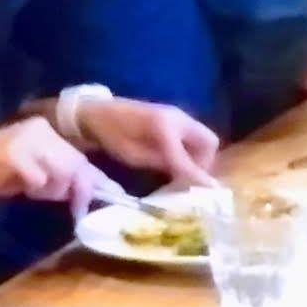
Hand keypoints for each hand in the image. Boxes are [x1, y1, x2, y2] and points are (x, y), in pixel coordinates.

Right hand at [0, 116, 121, 214]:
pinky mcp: (16, 154)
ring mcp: (28, 139)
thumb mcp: (29, 173)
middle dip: (79, 190)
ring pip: (63, 173)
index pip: (79, 157)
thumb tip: (84, 191)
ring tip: (28, 189)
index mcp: (44, 129)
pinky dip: (33, 189)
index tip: (115, 195)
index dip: (95, 180)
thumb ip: (56, 177)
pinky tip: (16, 186)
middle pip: (77, 165)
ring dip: (51, 190)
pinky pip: (40, 181)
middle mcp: (40, 129)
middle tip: (75, 209)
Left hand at [74, 95, 222, 188]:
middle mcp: (179, 118)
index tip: (207, 194)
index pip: (191, 157)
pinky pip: (192, 137)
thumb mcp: (135, 155)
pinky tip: (177, 164)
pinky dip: (191, 152)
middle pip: (208, 142)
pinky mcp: (174, 119)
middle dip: (204, 163)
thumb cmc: (112, 135)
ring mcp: (178, 116)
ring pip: (202, 140)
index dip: (199, 176)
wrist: (97, 112)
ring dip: (198, 158)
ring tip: (183, 175)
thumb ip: (165, 164)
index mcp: (166, 127)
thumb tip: (188, 179)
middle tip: (190, 181)